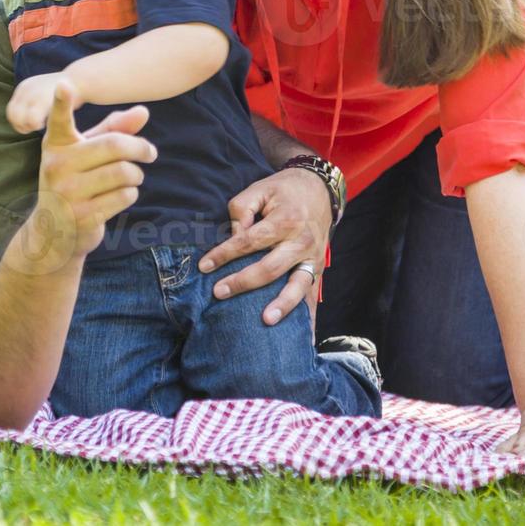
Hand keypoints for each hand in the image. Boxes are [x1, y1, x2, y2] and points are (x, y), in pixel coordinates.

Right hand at [9, 79, 155, 272]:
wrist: (55, 231)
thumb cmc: (76, 181)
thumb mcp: (88, 152)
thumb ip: (114, 129)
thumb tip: (143, 111)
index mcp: (56, 145)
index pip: (59, 120)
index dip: (61, 102)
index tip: (65, 84)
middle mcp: (57, 165)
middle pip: (114, 145)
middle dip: (140, 148)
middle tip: (150, 152)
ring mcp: (68, 192)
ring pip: (124, 171)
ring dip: (137, 174)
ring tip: (133, 177)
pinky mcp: (83, 215)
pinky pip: (124, 195)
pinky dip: (131, 193)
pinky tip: (121, 195)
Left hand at [197, 167, 331, 324]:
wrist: (320, 189)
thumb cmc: (283, 190)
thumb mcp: (259, 189)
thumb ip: (241, 210)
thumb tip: (232, 237)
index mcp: (285, 219)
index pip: (249, 241)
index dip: (225, 254)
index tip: (204, 266)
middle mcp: (301, 241)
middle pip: (270, 267)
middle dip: (243, 282)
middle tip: (218, 293)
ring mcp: (313, 257)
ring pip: (296, 285)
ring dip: (282, 305)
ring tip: (265, 320)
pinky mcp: (318, 268)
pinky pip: (311, 293)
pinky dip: (307, 314)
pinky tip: (302, 336)